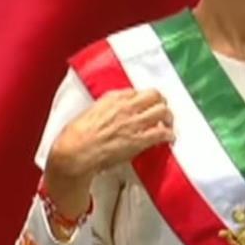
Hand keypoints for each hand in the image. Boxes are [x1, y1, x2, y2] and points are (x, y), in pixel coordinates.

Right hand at [42, 89, 173, 229]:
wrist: (75, 152)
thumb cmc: (76, 135)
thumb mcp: (91, 112)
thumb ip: (106, 108)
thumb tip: (115, 112)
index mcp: (112, 98)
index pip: (136, 91)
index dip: (143, 100)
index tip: (144, 106)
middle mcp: (126, 106)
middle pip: (154, 95)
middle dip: (160, 103)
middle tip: (162, 111)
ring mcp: (134, 122)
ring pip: (163, 111)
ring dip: (168, 118)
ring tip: (168, 124)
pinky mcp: (139, 140)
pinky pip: (162, 133)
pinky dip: (169, 135)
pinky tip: (169, 139)